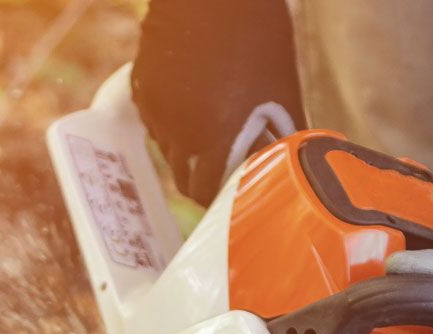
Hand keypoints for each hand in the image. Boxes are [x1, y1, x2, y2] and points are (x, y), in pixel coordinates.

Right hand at [131, 0, 302, 203]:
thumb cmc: (257, 37)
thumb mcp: (281, 92)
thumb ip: (283, 140)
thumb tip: (291, 170)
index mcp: (214, 139)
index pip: (204, 193)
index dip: (217, 198)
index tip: (230, 195)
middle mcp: (177, 131)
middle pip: (183, 176)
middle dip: (203, 176)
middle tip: (225, 166)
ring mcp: (155, 109)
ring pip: (167, 149)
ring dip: (188, 148)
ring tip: (211, 124)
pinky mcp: (141, 87)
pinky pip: (154, 121)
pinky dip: (172, 121)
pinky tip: (193, 98)